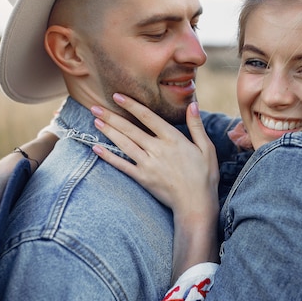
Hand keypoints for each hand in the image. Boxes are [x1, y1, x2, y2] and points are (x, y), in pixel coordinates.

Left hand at [91, 94, 218, 218]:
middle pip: (130, 129)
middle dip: (111, 117)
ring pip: (124, 144)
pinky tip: (96, 148)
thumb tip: (193, 104)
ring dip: (108, 132)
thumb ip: (197, 126)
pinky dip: (109, 157)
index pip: (148, 117)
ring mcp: (148, 164)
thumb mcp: (207, 148)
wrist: (196, 204)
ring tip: (95, 121)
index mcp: (173, 139)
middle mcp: (157, 149)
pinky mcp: (142, 178)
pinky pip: (122, 165)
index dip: (131, 105)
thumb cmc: (204, 176)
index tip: (118, 96)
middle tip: (94, 107)